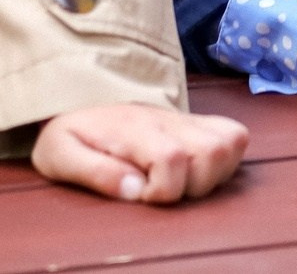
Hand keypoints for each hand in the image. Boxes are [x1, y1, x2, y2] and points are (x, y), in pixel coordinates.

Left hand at [31, 102, 247, 203]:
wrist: (82, 101)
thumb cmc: (72, 133)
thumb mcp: (60, 154)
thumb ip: (94, 172)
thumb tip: (135, 190)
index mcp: (135, 128)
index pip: (171, 157)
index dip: (162, 190)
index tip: (140, 195)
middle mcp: (169, 120)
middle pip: (212, 151)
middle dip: (193, 186)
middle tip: (161, 190)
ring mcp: (188, 120)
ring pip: (231, 143)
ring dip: (213, 173)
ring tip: (181, 182)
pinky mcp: (200, 123)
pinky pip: (236, 135)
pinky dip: (227, 159)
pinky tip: (196, 170)